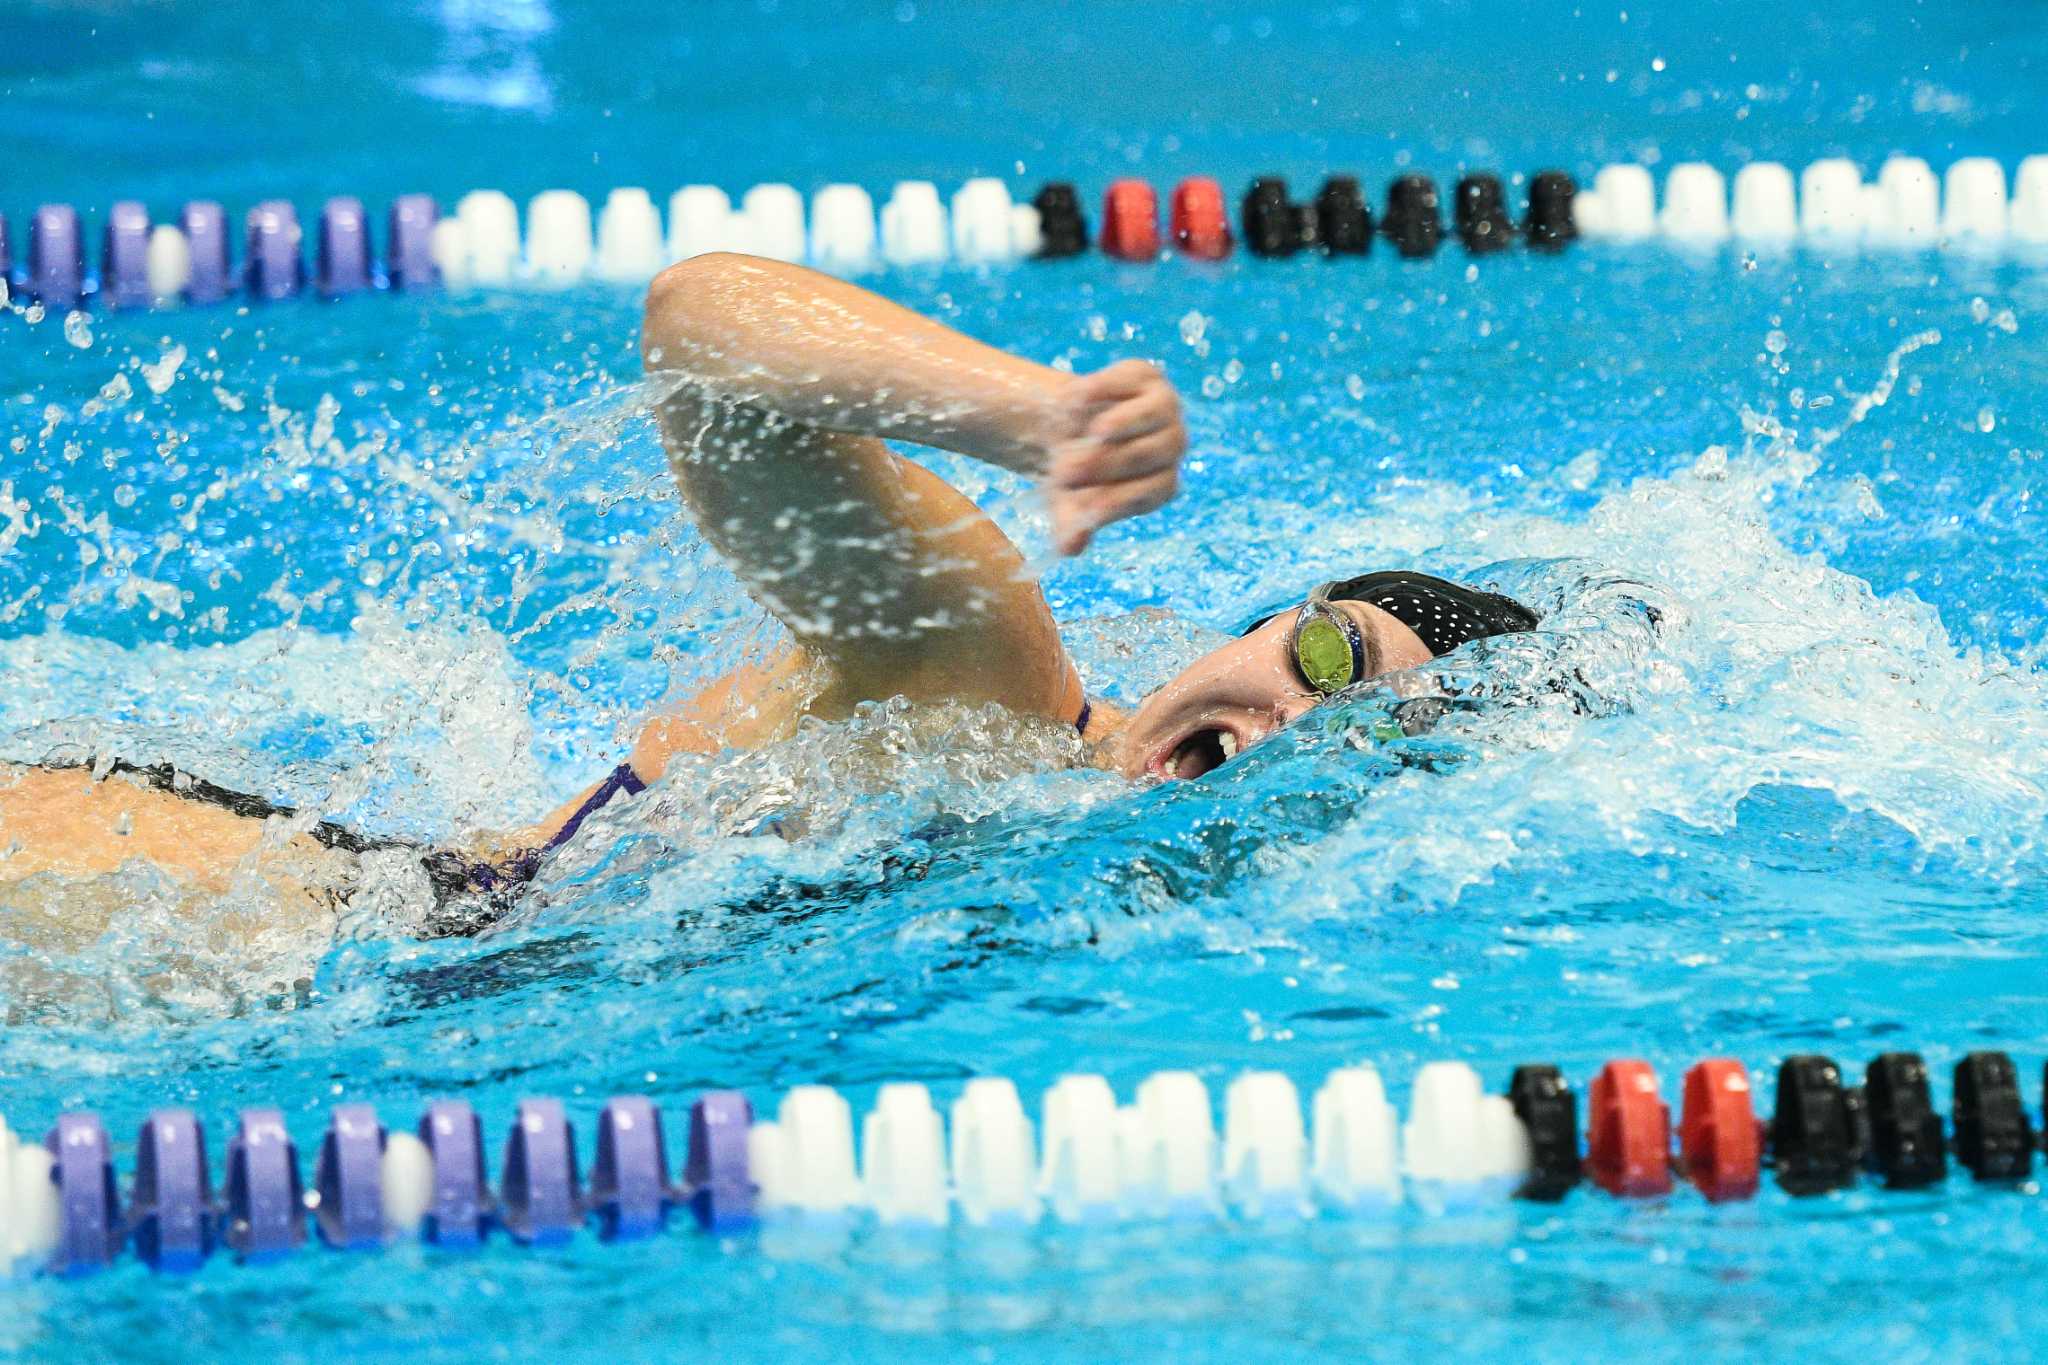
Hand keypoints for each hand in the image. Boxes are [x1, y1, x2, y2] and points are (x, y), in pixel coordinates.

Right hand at [1043, 360, 1186, 555]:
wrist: (1066, 426)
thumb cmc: (1075, 472)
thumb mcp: (1068, 500)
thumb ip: (1073, 523)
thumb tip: (1068, 549)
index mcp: (1163, 481)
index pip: (1153, 491)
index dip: (1120, 500)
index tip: (1086, 509)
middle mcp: (1172, 444)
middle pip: (1150, 454)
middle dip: (1107, 464)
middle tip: (1066, 472)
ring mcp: (1164, 406)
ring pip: (1151, 415)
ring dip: (1122, 424)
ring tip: (1093, 433)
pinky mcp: (1144, 374)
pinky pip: (1129, 379)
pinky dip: (1104, 388)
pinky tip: (1074, 400)